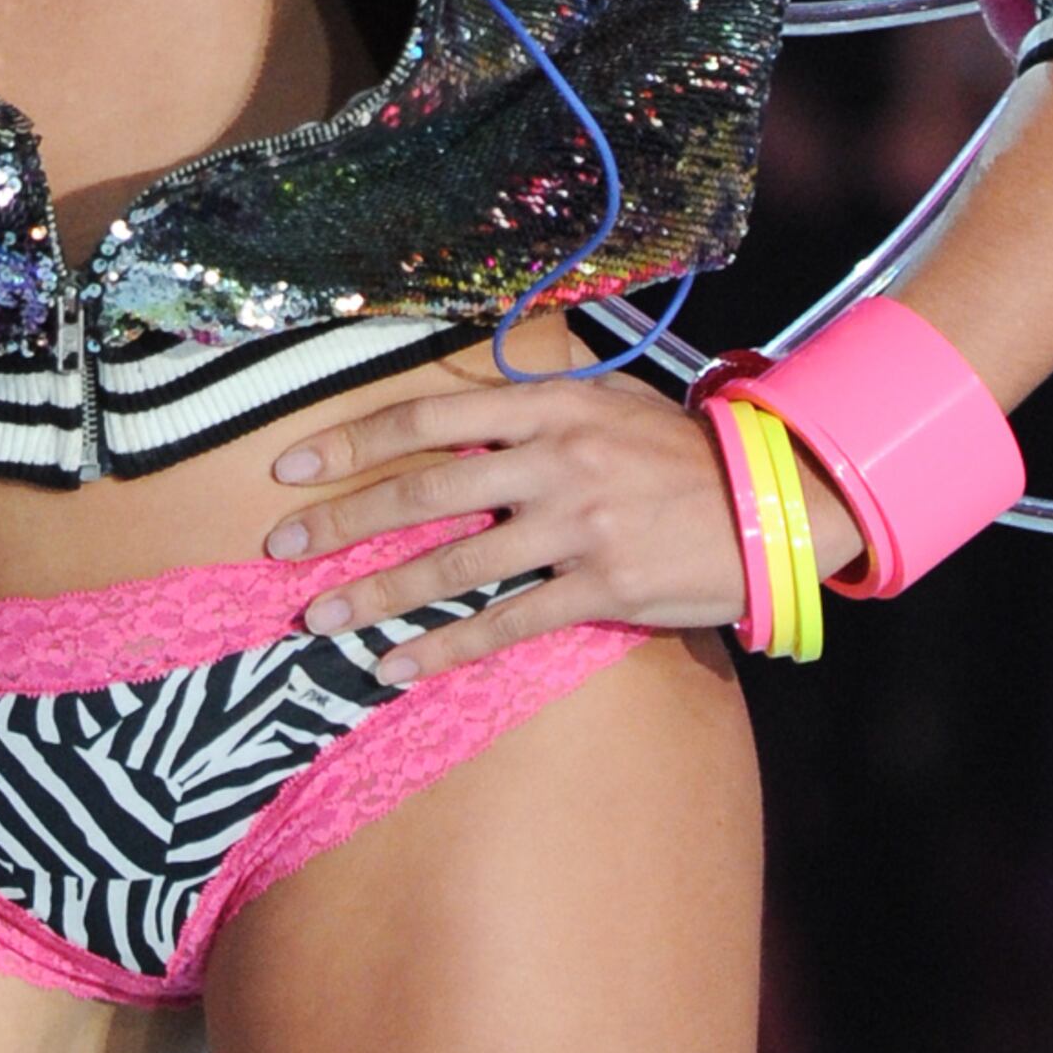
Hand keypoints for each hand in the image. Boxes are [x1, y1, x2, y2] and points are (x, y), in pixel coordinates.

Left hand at [260, 356, 852, 674]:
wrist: (772, 501)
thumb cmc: (679, 451)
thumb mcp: (609, 399)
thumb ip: (537, 397)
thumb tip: (466, 387)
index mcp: (550, 406)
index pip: (427, 418)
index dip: (352, 441)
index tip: (290, 463)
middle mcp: (555, 461)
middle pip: (423, 492)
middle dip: (341, 523)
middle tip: (280, 550)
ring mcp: (577, 526)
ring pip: (453, 564)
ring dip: (376, 594)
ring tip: (318, 619)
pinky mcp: (602, 588)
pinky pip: (506, 622)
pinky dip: (443, 646)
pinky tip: (394, 665)